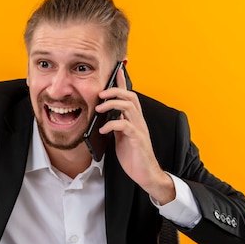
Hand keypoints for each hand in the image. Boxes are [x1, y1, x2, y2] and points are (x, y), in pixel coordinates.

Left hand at [98, 69, 175, 204]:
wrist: (145, 174)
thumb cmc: (133, 156)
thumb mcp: (122, 137)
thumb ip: (117, 125)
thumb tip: (106, 116)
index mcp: (135, 119)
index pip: (130, 96)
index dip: (123, 82)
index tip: (117, 69)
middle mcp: (139, 121)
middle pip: (130, 96)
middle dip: (114, 91)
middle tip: (100, 94)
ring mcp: (139, 129)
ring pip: (129, 107)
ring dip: (112, 104)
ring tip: (98, 109)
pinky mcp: (137, 140)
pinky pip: (125, 125)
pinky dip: (112, 124)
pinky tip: (103, 130)